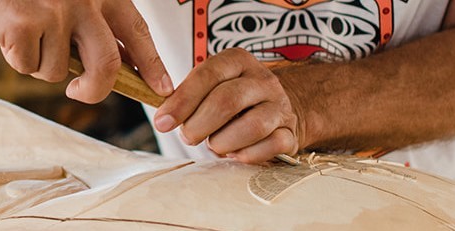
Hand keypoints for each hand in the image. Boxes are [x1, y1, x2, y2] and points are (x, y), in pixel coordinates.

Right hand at [0, 0, 172, 102]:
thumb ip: (88, 26)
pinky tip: (8, 33)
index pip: (135, 30)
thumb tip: (114, 67)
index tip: (161, 86)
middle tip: (81, 92)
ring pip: (58, 70)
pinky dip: (17, 58)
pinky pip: (29, 67)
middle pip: (107, 63)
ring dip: (39, 63)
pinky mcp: (24, 26)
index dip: (151, 62)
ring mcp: (54, 12)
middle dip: (95, 89)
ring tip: (25, 35)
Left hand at [152, 48, 302, 164]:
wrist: (276, 110)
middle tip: (188, 137)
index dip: (182, 100)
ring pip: (252, 126)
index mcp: (238, 62)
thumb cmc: (234, 101)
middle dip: (199, 125)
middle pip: (227, 101)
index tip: (163, 122)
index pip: (208, 74)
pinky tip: (235, 154)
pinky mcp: (290, 132)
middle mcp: (262, 80)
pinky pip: (271, 146)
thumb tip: (164, 118)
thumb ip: (187, 98)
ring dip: (223, 142)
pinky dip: (247, 155)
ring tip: (214, 145)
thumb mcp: (210, 87)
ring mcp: (280, 106)